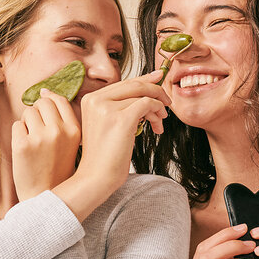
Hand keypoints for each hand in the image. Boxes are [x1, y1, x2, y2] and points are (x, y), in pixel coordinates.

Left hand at [12, 88, 80, 200]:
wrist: (45, 194)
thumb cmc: (58, 167)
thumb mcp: (72, 142)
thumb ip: (64, 119)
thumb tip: (45, 91)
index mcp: (75, 130)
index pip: (59, 100)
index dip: (50, 101)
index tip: (45, 110)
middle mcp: (60, 131)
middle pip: (43, 102)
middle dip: (38, 112)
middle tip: (39, 130)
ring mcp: (41, 138)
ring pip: (28, 112)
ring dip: (28, 123)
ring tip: (34, 142)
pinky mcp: (22, 145)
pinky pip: (17, 125)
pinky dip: (19, 134)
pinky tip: (26, 149)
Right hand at [75, 70, 169, 194]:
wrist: (96, 177)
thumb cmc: (105, 155)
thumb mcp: (108, 124)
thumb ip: (120, 106)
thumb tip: (146, 88)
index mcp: (90, 99)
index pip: (123, 83)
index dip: (144, 80)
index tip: (159, 80)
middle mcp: (96, 99)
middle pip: (134, 84)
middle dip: (155, 90)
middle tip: (167, 100)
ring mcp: (107, 108)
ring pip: (143, 94)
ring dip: (157, 107)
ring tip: (160, 121)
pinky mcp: (121, 118)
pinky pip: (147, 104)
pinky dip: (157, 111)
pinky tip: (158, 125)